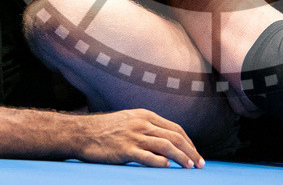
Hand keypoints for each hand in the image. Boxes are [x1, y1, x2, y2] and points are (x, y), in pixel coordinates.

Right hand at [76, 108, 202, 168]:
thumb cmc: (106, 130)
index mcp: (146, 116)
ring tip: (190, 167)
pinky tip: (168, 167)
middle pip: (174, 137)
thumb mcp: (130, 120)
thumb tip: (167, 140)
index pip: (175, 128)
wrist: (82, 132)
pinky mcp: (124, 150)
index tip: (196, 154)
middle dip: (190, 151)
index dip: (189, 142)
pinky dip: (159, 161)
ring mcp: (134, 136)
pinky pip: (146, 156)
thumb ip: (148, 127)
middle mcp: (142, 124)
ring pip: (165, 146)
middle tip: (200, 164)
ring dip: (181, 157)